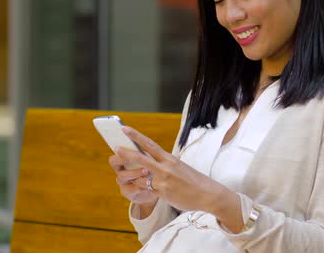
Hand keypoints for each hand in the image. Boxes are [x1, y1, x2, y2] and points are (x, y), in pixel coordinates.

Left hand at [116, 126, 230, 213]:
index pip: (149, 144)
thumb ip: (164, 163)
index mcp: (169, 158)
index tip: (124, 129)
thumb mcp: (179, 166)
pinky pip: (146, 190)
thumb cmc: (193, 180)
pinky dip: (142, 189)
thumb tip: (148, 161)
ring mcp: (163, 181)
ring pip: (140, 178)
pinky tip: (143, 189)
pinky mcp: (162, 193)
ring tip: (133, 178)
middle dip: (126, 153)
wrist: (208, 194)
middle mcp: (165, 168)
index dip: (135, 136)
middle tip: (115, 148)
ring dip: (134, 178)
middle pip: (141, 158)